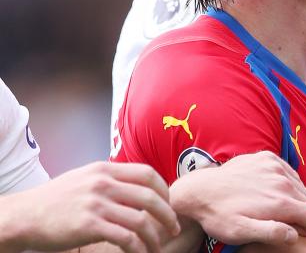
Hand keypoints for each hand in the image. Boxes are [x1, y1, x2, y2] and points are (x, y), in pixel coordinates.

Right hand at [0, 161, 179, 252]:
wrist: (24, 215)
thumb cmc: (55, 200)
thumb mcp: (84, 178)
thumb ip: (110, 178)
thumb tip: (138, 186)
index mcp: (104, 169)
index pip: (147, 174)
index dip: (164, 190)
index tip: (169, 204)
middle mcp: (103, 183)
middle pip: (150, 197)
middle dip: (168, 215)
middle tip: (174, 228)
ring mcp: (96, 204)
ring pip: (141, 220)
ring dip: (155, 236)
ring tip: (157, 246)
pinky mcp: (89, 225)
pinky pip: (126, 237)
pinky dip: (138, 248)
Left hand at [170, 151, 305, 246]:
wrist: (199, 190)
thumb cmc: (219, 216)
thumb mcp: (241, 232)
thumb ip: (272, 233)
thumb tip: (295, 235)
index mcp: (281, 202)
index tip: (297, 231)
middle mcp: (283, 181)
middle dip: (304, 214)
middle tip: (285, 224)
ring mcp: (276, 166)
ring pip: (302, 187)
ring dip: (295, 199)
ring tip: (276, 208)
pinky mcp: (268, 157)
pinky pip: (290, 172)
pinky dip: (286, 183)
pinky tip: (271, 192)